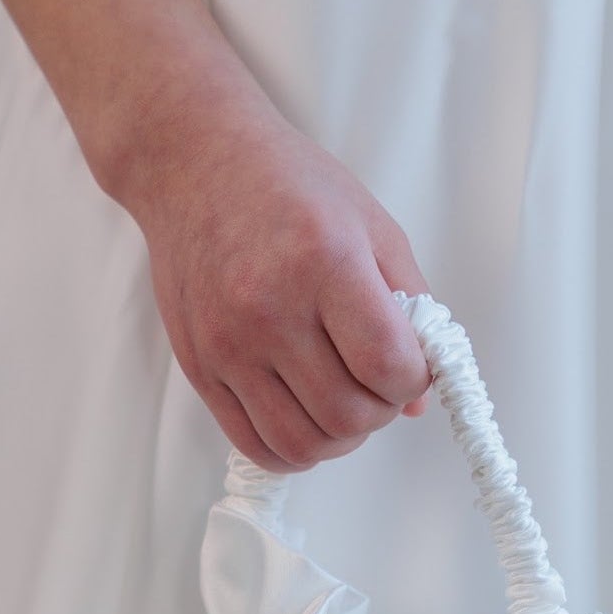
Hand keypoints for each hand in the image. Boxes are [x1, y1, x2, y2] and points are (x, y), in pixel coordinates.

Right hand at [124, 107, 433, 472]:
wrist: (194, 163)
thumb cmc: (289, 186)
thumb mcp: (371, 225)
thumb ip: (411, 307)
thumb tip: (418, 396)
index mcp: (325, 264)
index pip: (388, 365)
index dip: (412, 380)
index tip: (409, 365)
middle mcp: (271, 309)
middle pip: (348, 415)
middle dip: (379, 412)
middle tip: (376, 385)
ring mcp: (229, 345)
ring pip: (303, 444)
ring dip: (338, 438)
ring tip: (342, 404)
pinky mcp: (201, 368)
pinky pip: (256, 445)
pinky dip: (292, 449)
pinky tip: (305, 419)